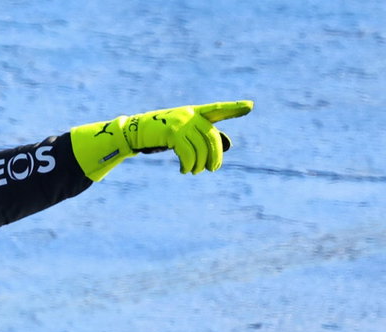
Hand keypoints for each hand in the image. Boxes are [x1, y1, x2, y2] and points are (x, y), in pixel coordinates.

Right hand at [70, 100, 253, 180]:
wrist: (135, 133)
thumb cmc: (161, 136)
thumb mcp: (184, 136)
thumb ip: (203, 139)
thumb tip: (226, 146)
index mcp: (195, 112)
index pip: (218, 110)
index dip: (234, 108)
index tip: (250, 106)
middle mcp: (190, 114)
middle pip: (212, 137)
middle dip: (216, 156)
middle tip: (212, 170)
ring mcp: (181, 122)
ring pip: (201, 147)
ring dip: (200, 164)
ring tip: (193, 171)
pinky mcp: (172, 132)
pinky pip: (188, 152)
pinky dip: (189, 165)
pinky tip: (184, 170)